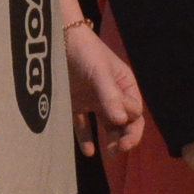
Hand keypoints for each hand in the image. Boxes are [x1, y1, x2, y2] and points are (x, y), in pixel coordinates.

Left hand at [65, 25, 145, 155]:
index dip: (130, 121)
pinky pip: (84, 125)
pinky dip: (86, 139)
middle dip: (126, 138)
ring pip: (108, 127)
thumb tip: (121, 121)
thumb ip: (110, 95)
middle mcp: (112, 96)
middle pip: (125, 123)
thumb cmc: (85, 52)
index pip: (134, 112)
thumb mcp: (100, 72)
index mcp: (125, 87)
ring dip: (111, 141)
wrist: (58, 39)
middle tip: (120, 150)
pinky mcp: (76, 105)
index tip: (119, 120)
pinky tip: (89, 151)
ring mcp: (94, 101)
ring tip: (109, 153)